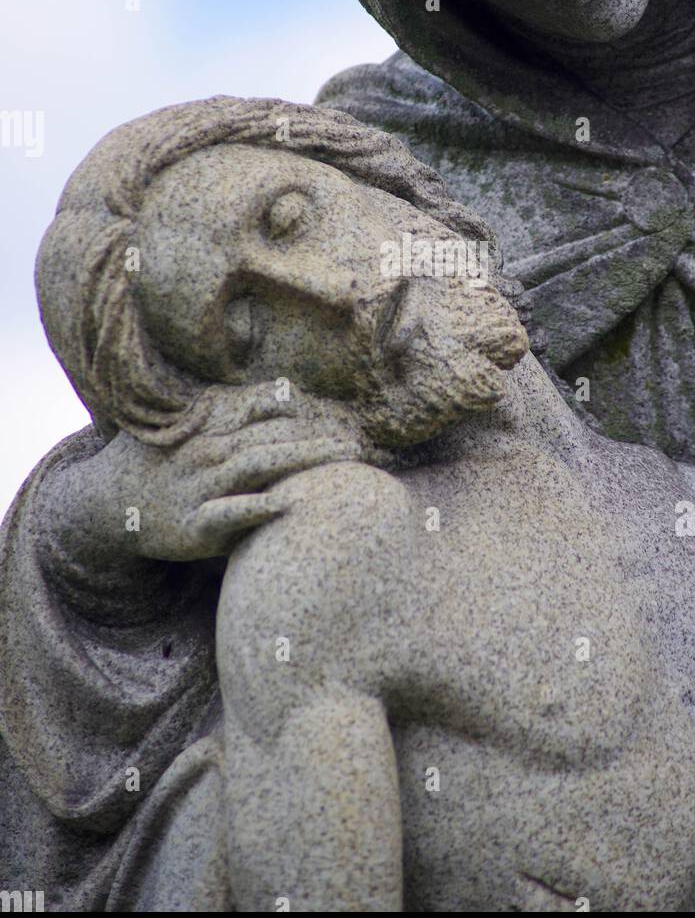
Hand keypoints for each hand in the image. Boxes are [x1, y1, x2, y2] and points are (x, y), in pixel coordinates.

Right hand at [41, 383, 385, 561]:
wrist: (105, 501)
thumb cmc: (159, 461)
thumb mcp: (189, 423)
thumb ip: (234, 408)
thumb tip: (286, 392)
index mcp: (210, 423)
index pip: (267, 406)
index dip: (310, 411)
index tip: (350, 418)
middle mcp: (209, 449)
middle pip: (274, 435)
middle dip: (321, 438)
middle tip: (366, 443)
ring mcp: (201, 486)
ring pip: (257, 465)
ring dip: (304, 459)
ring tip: (344, 458)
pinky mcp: (194, 525)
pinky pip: (227, 514)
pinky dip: (254, 508)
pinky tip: (285, 506)